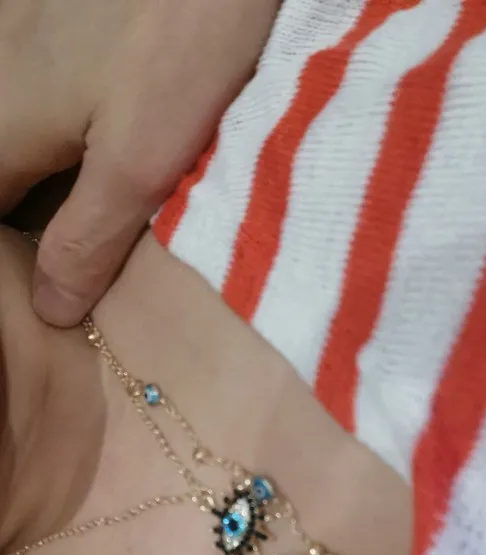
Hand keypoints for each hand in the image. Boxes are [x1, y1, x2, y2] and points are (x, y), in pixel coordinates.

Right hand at [0, 0, 279, 325]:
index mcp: (0, 124)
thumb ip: (87, 241)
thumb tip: (49, 309)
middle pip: (2, 170)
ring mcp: (10, 33)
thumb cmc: (183, 42)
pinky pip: (28, 86)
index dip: (19, 259)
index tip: (59, 281)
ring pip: (14, 128)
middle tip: (83, 250)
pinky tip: (95, 129)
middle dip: (28, 216)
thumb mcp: (140, 164)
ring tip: (92, 199)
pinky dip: (53, 128)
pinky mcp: (38, 12)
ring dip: (40, 174)